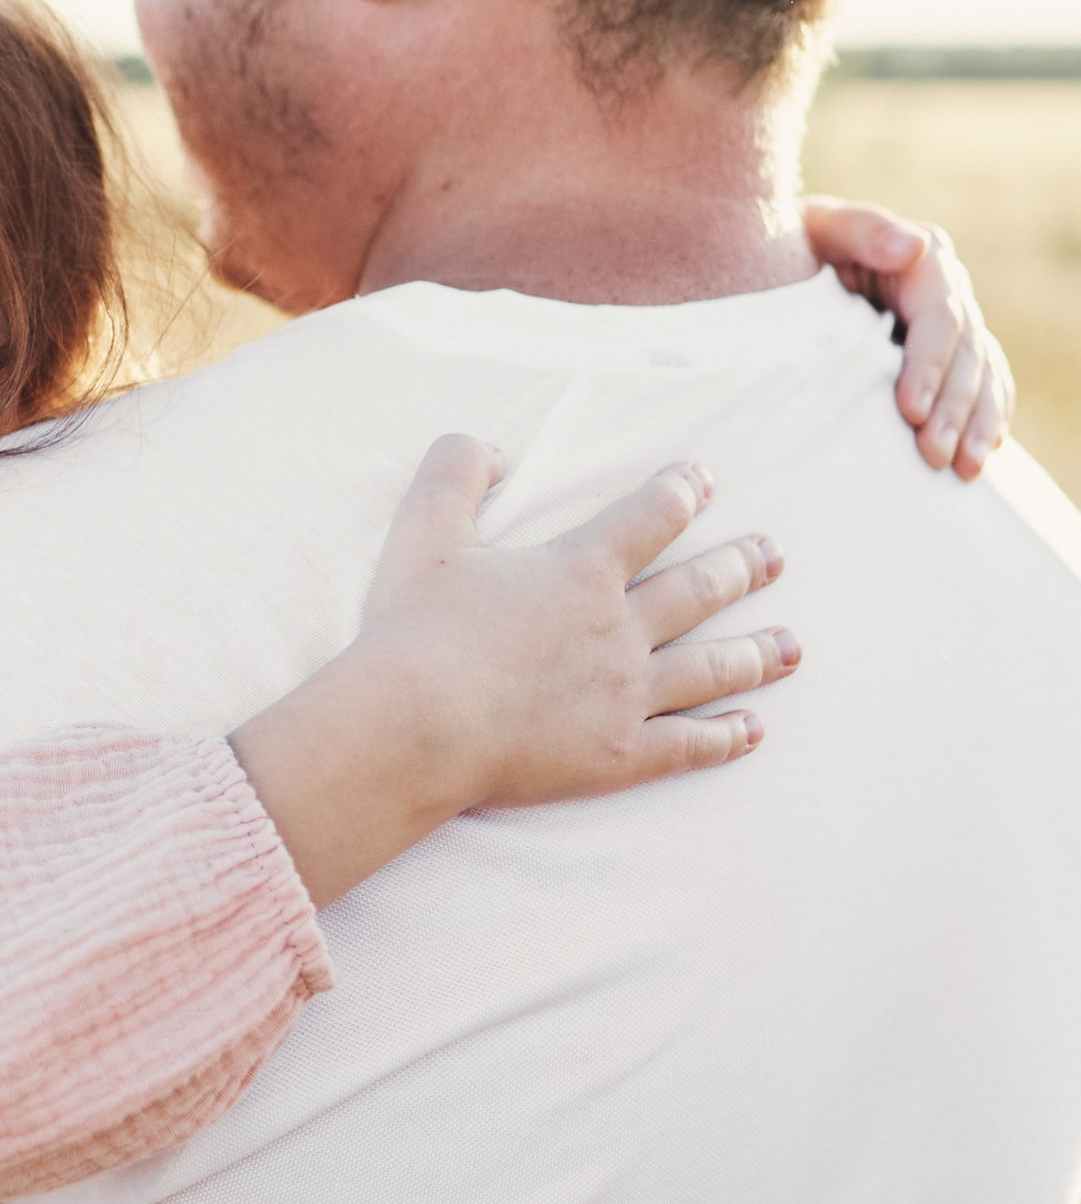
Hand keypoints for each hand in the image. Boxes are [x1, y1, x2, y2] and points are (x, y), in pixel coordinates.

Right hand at [226, 439, 795, 908]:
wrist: (413, 728)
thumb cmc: (412, 631)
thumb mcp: (422, 533)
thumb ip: (455, 473)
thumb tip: (493, 447)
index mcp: (580, 570)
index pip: (649, 518)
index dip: (681, 493)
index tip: (705, 481)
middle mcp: (619, 629)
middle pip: (698, 590)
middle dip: (740, 567)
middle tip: (773, 555)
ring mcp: (626, 696)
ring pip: (710, 667)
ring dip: (757, 653)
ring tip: (792, 645)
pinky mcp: (618, 755)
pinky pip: (688, 745)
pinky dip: (726, 737)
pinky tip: (753, 730)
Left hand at [804, 195, 1012, 478]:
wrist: (789, 256)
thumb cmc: (797, 241)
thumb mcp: (820, 226)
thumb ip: (863, 230)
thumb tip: (912, 245)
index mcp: (923, 262)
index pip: (940, 319)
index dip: (930, 365)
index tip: (910, 409)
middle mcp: (947, 293)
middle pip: (966, 355)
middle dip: (954, 408)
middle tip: (933, 455)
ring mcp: (950, 325)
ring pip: (982, 375)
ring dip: (977, 424)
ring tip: (964, 470)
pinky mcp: (944, 353)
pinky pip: (983, 385)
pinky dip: (986, 419)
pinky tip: (982, 454)